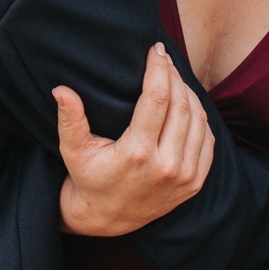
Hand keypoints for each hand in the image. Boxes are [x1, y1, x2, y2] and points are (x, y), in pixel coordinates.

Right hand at [54, 43, 214, 235]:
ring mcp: (184, 177)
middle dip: (174, 75)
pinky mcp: (195, 183)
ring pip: (198, 120)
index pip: (157, 99)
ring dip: (188, 92)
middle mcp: (166, 166)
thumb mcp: (74, 150)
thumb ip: (69, 119)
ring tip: (173, 77)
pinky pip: (207, 140)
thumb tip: (61, 89)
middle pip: (181, 105)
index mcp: (137, 154)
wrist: (107, 218)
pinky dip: (199, 117)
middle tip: (164, 58)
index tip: (155, 50)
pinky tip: (186, 103)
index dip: (158, 70)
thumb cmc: (88, 178)